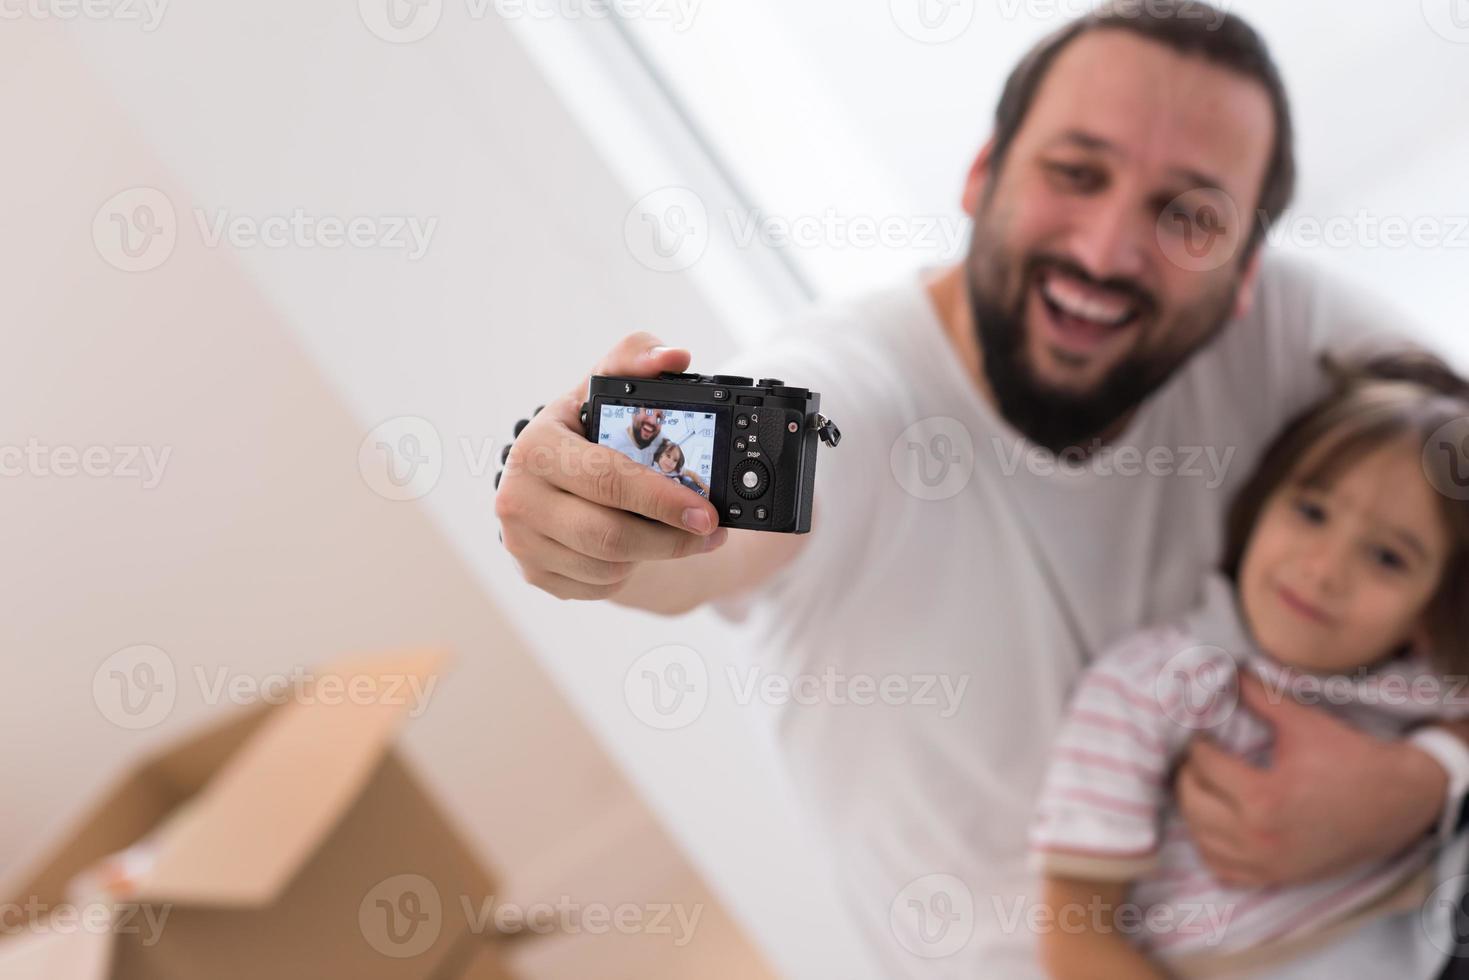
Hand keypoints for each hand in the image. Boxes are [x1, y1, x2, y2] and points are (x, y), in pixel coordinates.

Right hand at [495, 332, 726, 599]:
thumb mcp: (606, 388)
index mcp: (536, 446)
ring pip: (607, 566)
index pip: (606, 479)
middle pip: (607, 535)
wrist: (554, 476)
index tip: (706, 510)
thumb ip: (637, 358)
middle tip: (709, 531)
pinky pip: (597, 586)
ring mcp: (521, 541)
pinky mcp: (534, 574)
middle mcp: (517, 495)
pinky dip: (627, 571)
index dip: (661, 498)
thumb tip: (674, 356)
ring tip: (676, 533)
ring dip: (653, 554)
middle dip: (670, 538)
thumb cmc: (586, 429)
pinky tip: (636, 548)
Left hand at [1175, 672, 1445, 887]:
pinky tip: (1215, 824)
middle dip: (1189, 774)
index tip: (1200, 732)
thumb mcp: (1304, 722)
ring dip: (1194, 810)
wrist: (1399, 801)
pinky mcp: (1278, 877)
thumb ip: (1259, 696)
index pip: (1205, 765)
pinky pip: (1223, 870)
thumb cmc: (1352, 758)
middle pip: (1194, 803)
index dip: (1198, 743)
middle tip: (1196, 757)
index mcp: (1263, 797)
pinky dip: (1210, 848)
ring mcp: (1268, 863)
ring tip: (1202, 785)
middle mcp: (1260, 837)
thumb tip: (1226, 671)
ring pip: (1202, 839)